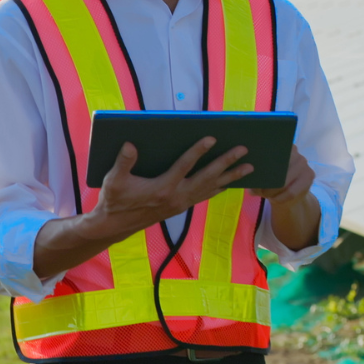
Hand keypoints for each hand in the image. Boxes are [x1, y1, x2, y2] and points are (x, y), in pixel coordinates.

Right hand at [94, 138, 252, 239]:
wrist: (115, 226)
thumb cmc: (114, 200)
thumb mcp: (113, 180)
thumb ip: (123, 162)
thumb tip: (130, 145)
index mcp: (162, 188)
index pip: (184, 166)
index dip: (198, 151)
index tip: (212, 138)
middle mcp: (177, 196)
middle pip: (207, 177)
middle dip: (226, 162)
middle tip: (243, 150)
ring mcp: (182, 203)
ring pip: (211, 188)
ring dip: (231, 177)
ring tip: (249, 167)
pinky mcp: (182, 206)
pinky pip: (206, 195)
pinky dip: (220, 187)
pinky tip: (231, 181)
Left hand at [251, 145, 319, 250]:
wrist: (290, 194)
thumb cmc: (270, 181)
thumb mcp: (260, 176)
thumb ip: (253, 175)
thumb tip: (246, 176)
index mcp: (279, 145)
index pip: (269, 150)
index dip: (260, 161)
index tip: (252, 169)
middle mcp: (294, 151)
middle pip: (277, 167)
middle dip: (266, 181)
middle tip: (258, 190)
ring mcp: (303, 163)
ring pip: (284, 182)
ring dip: (271, 191)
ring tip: (264, 195)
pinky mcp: (309, 176)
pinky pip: (291, 192)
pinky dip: (280, 198)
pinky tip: (274, 199)